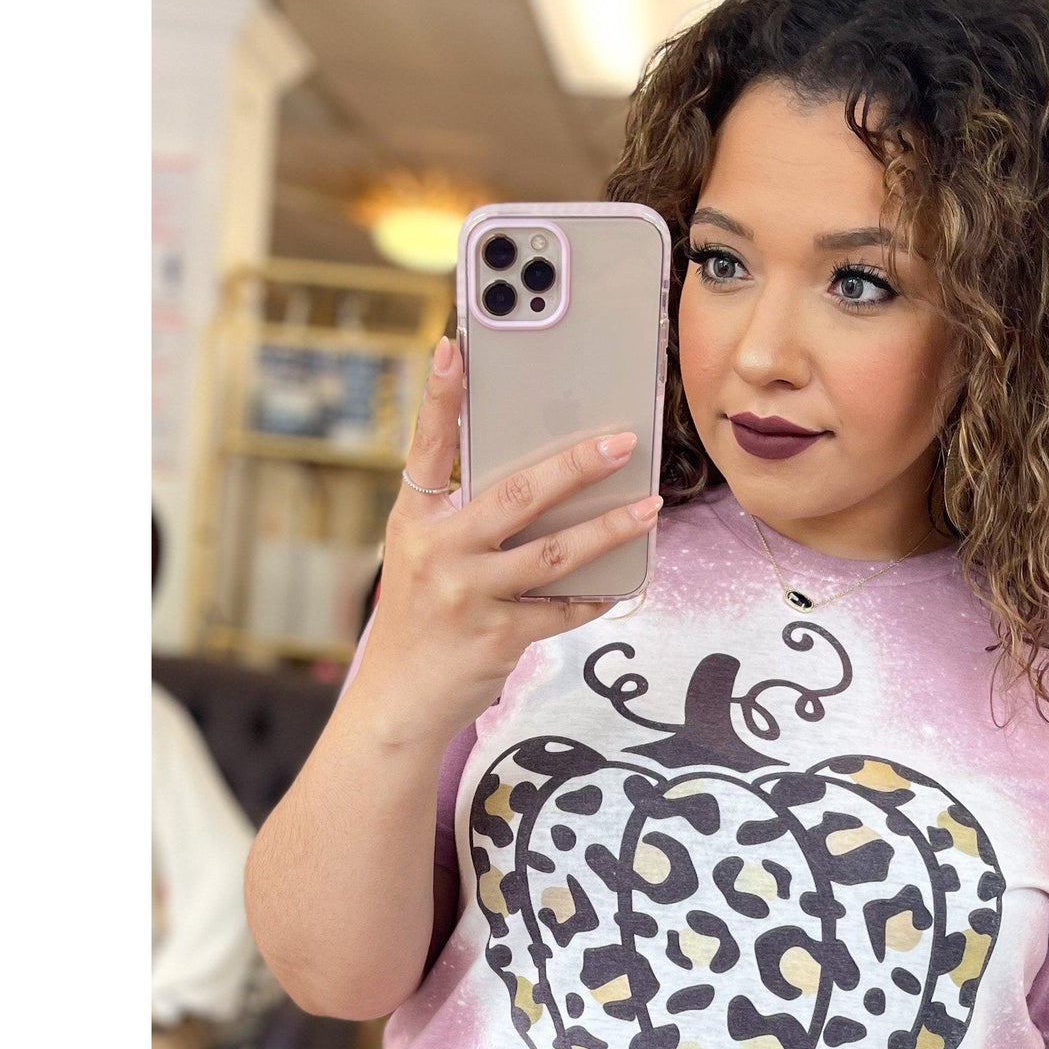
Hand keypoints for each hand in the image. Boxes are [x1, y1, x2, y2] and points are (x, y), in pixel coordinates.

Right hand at [349, 334, 662, 747]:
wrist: (398, 701)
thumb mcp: (421, 555)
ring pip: (554, 553)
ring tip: (649, 508)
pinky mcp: (498, 637)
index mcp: (414, 521)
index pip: (426, 448)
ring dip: (609, 529)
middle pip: (516, 496)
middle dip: (576, 466)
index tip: (454, 346)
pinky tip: (624, 582)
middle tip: (622, 443)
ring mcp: (467, 595)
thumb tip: (541, 477)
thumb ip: (462, 515)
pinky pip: (562, 608)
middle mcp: (436, 552)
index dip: (440, 398)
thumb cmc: (421, 616)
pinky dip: (595, 595)